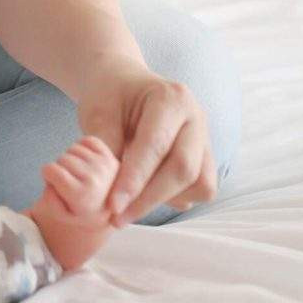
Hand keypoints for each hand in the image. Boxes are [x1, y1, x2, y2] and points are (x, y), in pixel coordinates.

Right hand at [32, 136, 119, 230]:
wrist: (105, 216)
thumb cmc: (77, 213)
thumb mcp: (54, 214)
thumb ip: (48, 196)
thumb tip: (57, 173)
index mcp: (81, 196)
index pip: (50, 169)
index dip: (47, 176)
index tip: (55, 186)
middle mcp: (95, 180)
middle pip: (62, 158)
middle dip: (59, 168)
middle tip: (68, 183)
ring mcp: (105, 167)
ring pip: (73, 148)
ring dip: (71, 159)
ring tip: (77, 175)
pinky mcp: (111, 157)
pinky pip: (87, 141)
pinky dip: (82, 148)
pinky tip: (84, 164)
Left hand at [79, 57, 217, 226]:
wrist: (125, 85)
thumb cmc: (110, 96)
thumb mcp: (98, 112)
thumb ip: (105, 147)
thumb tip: (107, 191)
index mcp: (171, 98)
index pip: (155, 146)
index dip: (134, 179)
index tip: (113, 205)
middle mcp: (195, 117)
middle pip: (183, 168)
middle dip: (149, 198)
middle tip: (118, 217)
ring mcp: (205, 138)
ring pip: (198, 184)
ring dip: (164, 201)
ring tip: (130, 203)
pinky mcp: (205, 158)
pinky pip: (200, 189)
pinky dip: (175, 198)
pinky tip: (147, 192)